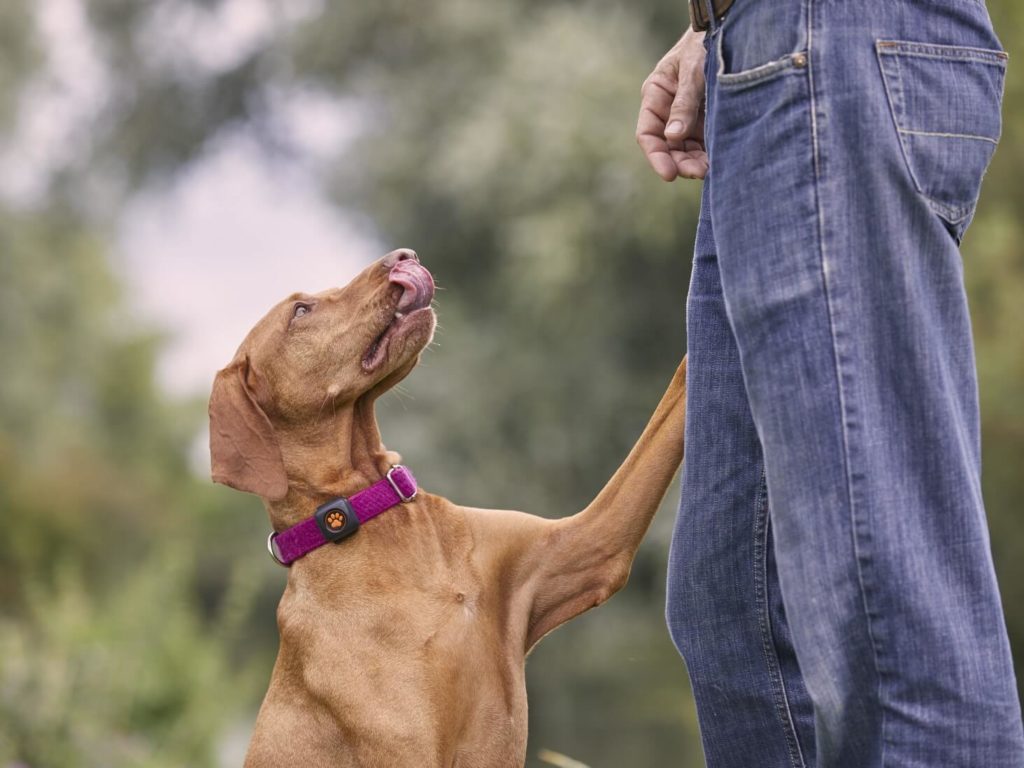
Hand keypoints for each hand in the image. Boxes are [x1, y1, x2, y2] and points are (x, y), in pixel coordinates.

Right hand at [636, 28, 707, 180]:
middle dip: (680, 162)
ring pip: (685, 148)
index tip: (669, 174)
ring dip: (695, 162)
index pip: (648, 133)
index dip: (656, 156)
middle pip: (667, 146)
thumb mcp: (693, 71)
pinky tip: (718, 161)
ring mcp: (687, 116)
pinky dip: (708, 154)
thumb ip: (684, 103)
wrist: (728, 29)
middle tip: (698, 172)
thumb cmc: (704, 44)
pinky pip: (703, 143)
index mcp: (656, 95)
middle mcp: (668, 110)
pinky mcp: (705, 119)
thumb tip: (673, 137)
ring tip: (710, 169)